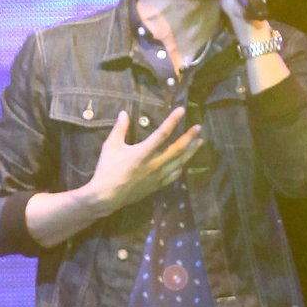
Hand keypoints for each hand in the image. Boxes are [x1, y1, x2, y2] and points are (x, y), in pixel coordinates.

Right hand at [85, 104, 202, 213]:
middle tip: (199, 127)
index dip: (173, 121)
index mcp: (143, 152)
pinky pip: (173, 176)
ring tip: (200, 142)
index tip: (182, 110)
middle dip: (189, 137)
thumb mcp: (110, 146)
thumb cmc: (107, 169)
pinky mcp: (156, 186)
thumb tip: (124, 113)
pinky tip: (184, 164)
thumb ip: (120, 129)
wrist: (106, 196)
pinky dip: (180, 168)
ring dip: (190, 152)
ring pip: (179, 162)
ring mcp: (157, 176)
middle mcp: (154, 164)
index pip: (162, 133)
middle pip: (177, 149)